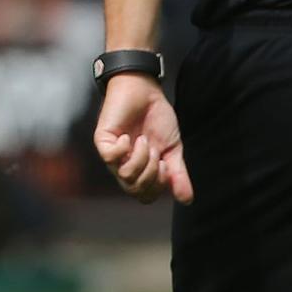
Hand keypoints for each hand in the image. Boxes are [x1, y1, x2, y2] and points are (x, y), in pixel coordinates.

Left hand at [93, 72, 192, 203]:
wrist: (146, 92)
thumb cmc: (157, 118)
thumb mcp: (173, 149)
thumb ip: (178, 174)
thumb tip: (187, 200)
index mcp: (141, 170)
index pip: (145, 195)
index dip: (158, 186)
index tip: (166, 166)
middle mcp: (125, 166)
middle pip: (135, 190)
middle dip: (152, 174)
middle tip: (156, 152)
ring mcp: (113, 154)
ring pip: (125, 176)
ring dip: (142, 158)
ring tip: (144, 140)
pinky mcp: (103, 141)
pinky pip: (110, 158)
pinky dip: (124, 149)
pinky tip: (128, 136)